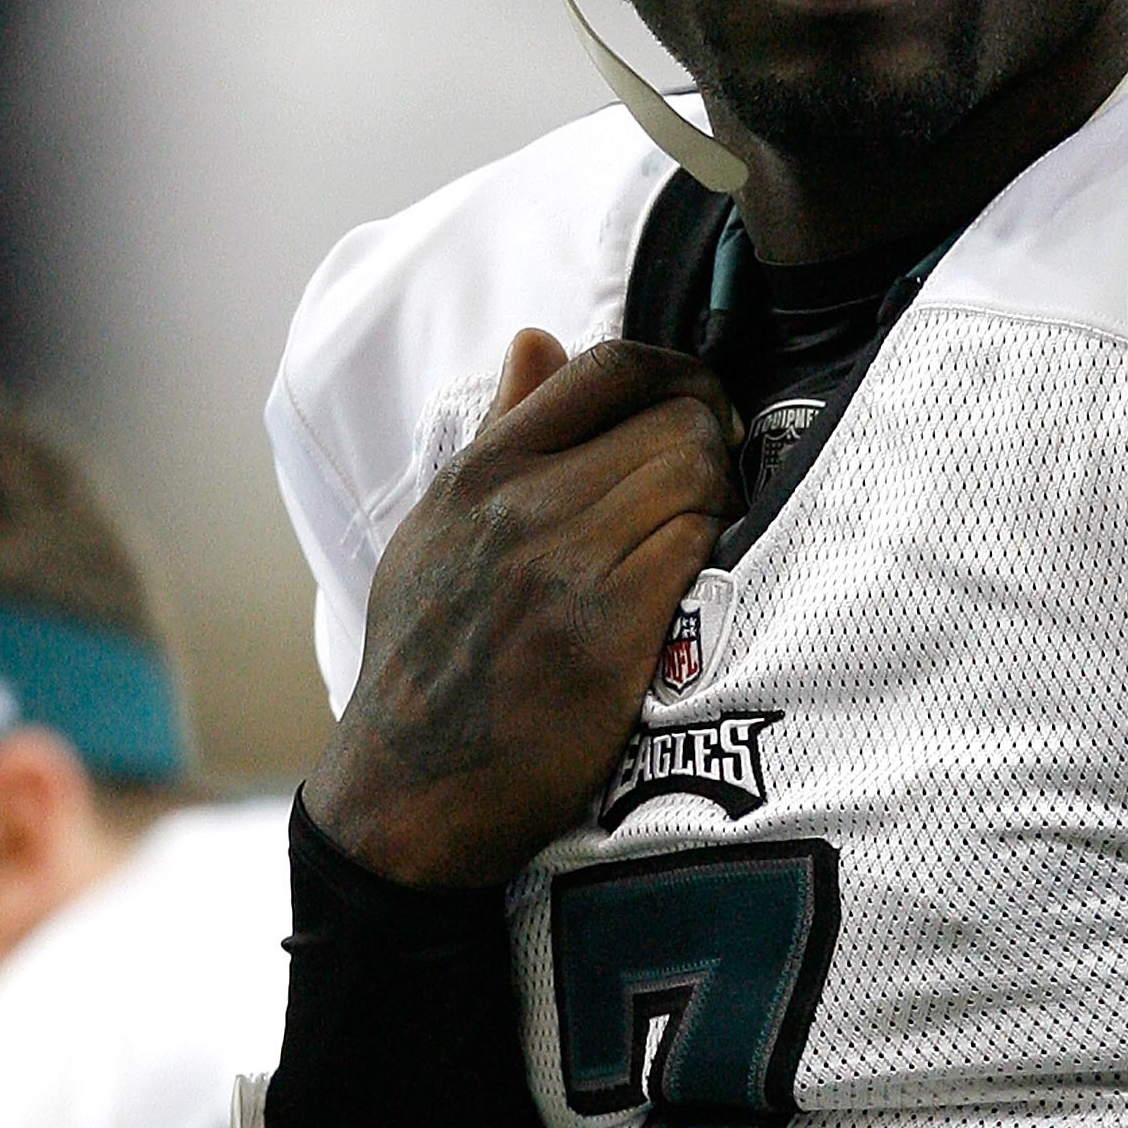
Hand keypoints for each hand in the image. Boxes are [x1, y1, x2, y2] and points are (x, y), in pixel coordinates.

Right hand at [302, 332, 741, 887]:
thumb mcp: (436, 528)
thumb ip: (500, 432)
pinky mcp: (608, 630)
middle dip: (713, 442)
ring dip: (719, 498)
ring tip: (703, 532)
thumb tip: (537, 338)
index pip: (605, 368)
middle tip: (717, 483)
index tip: (699, 406)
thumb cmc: (427, 659)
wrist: (408, 789)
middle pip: (672, 419)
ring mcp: (566, 564)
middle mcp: (522, 504)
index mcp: (481, 470)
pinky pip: (696, 544)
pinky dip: (712, 552)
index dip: (677, 374)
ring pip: (695, 474)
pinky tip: (698, 580)